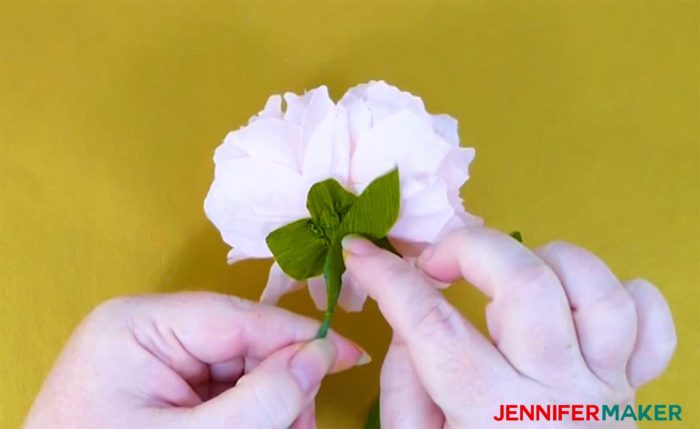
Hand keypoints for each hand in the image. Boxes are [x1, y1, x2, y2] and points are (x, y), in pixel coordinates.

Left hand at [24, 292, 367, 428]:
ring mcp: (153, 359)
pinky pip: (221, 390)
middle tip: (306, 426)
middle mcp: (146, 331)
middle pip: (242, 344)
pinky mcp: (162, 387)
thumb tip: (319, 358)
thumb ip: (259, 400)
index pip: (236, 316)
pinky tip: (264, 427)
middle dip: (282, 383)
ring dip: (270, 404)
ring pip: (239, 370)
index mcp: (138, 326)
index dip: (297, 335)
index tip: (348, 354)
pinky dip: (249, 414)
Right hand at [343, 227, 675, 427]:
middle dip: (471, 248)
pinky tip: (579, 304)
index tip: (360, 251)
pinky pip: (654, 326)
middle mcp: (555, 394)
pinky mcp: (636, 386)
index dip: (388, 278)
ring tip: (509, 276)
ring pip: (598, 292)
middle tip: (439, 261)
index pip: (432, 326)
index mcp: (492, 416)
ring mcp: (605, 387)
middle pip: (527, 288)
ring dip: (547, 260)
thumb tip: (406, 319)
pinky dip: (626, 295)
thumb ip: (403, 385)